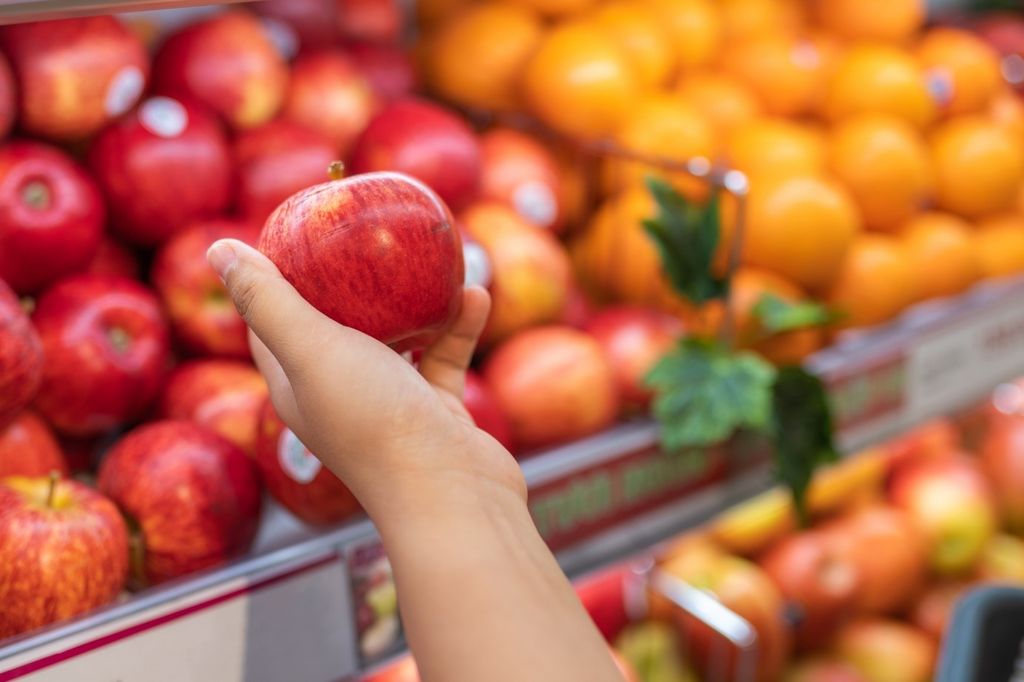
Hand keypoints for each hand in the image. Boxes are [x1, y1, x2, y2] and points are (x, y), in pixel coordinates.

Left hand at [206, 238, 524, 521]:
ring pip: (396, 338)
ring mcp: (388, 404)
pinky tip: (475, 293)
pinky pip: (442, 356)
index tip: (295, 230)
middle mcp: (337, 395)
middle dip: (349, 278)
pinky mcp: (433, 410)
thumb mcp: (312, 350)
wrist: (453, 494)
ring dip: (413, 299)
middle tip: (365, 233)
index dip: (274, 277)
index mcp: (296, 385)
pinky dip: (456, 325)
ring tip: (431, 255)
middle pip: (335, 324)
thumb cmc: (373, 421)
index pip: (271, 324)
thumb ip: (267, 300)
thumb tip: (216, 249)